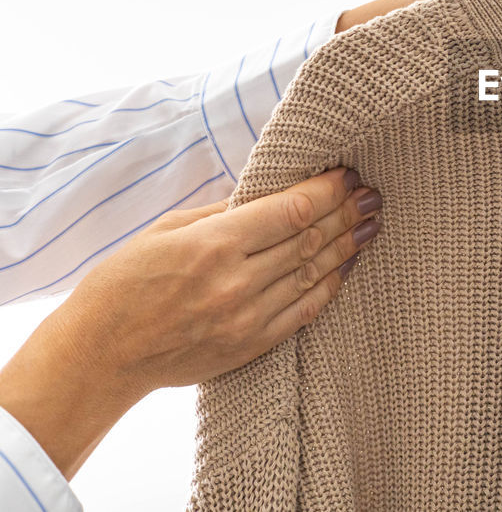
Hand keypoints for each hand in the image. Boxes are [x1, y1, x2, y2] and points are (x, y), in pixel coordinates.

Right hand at [0, 167, 382, 477]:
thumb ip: (222, 212)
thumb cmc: (124, 282)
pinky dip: (329, 286)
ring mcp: (246, 318)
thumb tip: (269, 193)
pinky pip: (304, 313)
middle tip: (371, 194)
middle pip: (309, 240)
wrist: (101, 355)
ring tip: (371, 224)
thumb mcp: (167, 230)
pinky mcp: (250, 346)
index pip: (290, 211)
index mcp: (213, 244)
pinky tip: (347, 266)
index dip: (326, 191)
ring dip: (347, 247)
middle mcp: (236, 282)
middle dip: (346, 213)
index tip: (347, 175)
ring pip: (313, 274)